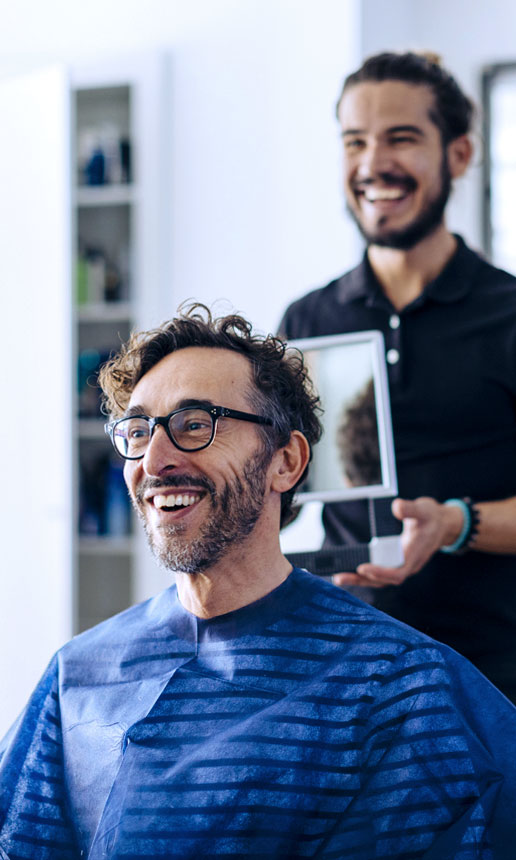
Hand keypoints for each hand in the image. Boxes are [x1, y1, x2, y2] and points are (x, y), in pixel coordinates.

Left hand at [333, 496, 463, 588]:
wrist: (443, 524)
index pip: (397, 572)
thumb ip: (410, 509)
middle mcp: (408, 564)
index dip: (380, 573)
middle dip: (362, 580)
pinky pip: (380, 573)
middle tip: (338, 577)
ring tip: (338, 577)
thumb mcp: (424, 509)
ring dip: (360, 580)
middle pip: (384, 580)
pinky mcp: (397, 562)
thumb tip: (396, 507)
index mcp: (414, 555)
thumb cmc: (432, 517)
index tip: (362, 568)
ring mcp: (402, 565)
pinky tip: (349, 570)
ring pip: (380, 579)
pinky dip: (365, 574)